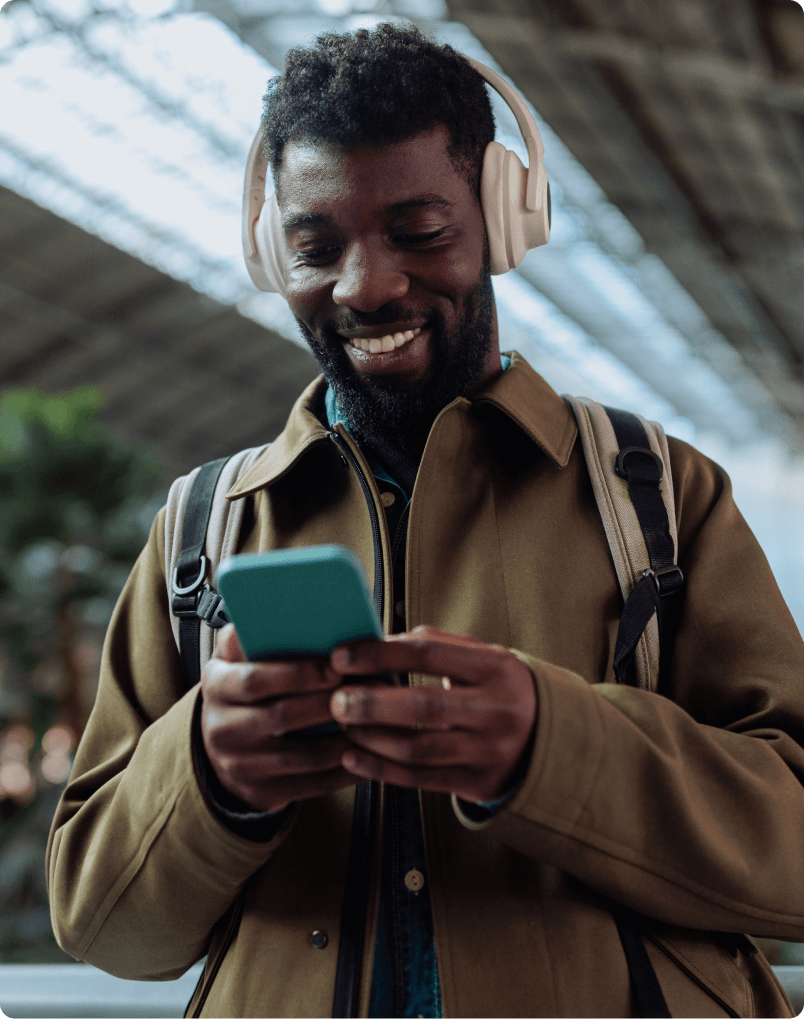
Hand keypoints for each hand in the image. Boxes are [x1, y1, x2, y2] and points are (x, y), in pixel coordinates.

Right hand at [200, 624, 357, 812]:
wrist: (220, 743)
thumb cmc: (241, 687)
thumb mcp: (235, 656)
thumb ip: (251, 632)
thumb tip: (280, 606)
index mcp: (216, 685)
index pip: (254, 679)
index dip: (298, 673)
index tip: (335, 667)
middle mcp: (221, 728)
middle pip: (280, 717)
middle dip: (326, 704)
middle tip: (364, 692)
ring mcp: (239, 765)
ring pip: (299, 757)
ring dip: (340, 740)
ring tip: (372, 722)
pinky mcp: (259, 793)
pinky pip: (308, 786)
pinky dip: (341, 773)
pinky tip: (366, 756)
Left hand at [328, 625, 537, 803]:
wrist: (550, 738)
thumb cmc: (499, 688)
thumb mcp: (483, 656)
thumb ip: (434, 645)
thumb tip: (375, 643)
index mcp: (497, 667)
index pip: (429, 654)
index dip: (380, 654)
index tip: (342, 657)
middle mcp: (496, 710)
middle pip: (424, 706)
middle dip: (371, 703)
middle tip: (335, 699)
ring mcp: (489, 750)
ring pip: (418, 748)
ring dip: (371, 738)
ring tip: (343, 725)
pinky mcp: (478, 783)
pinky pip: (420, 780)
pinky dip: (380, 770)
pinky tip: (353, 757)